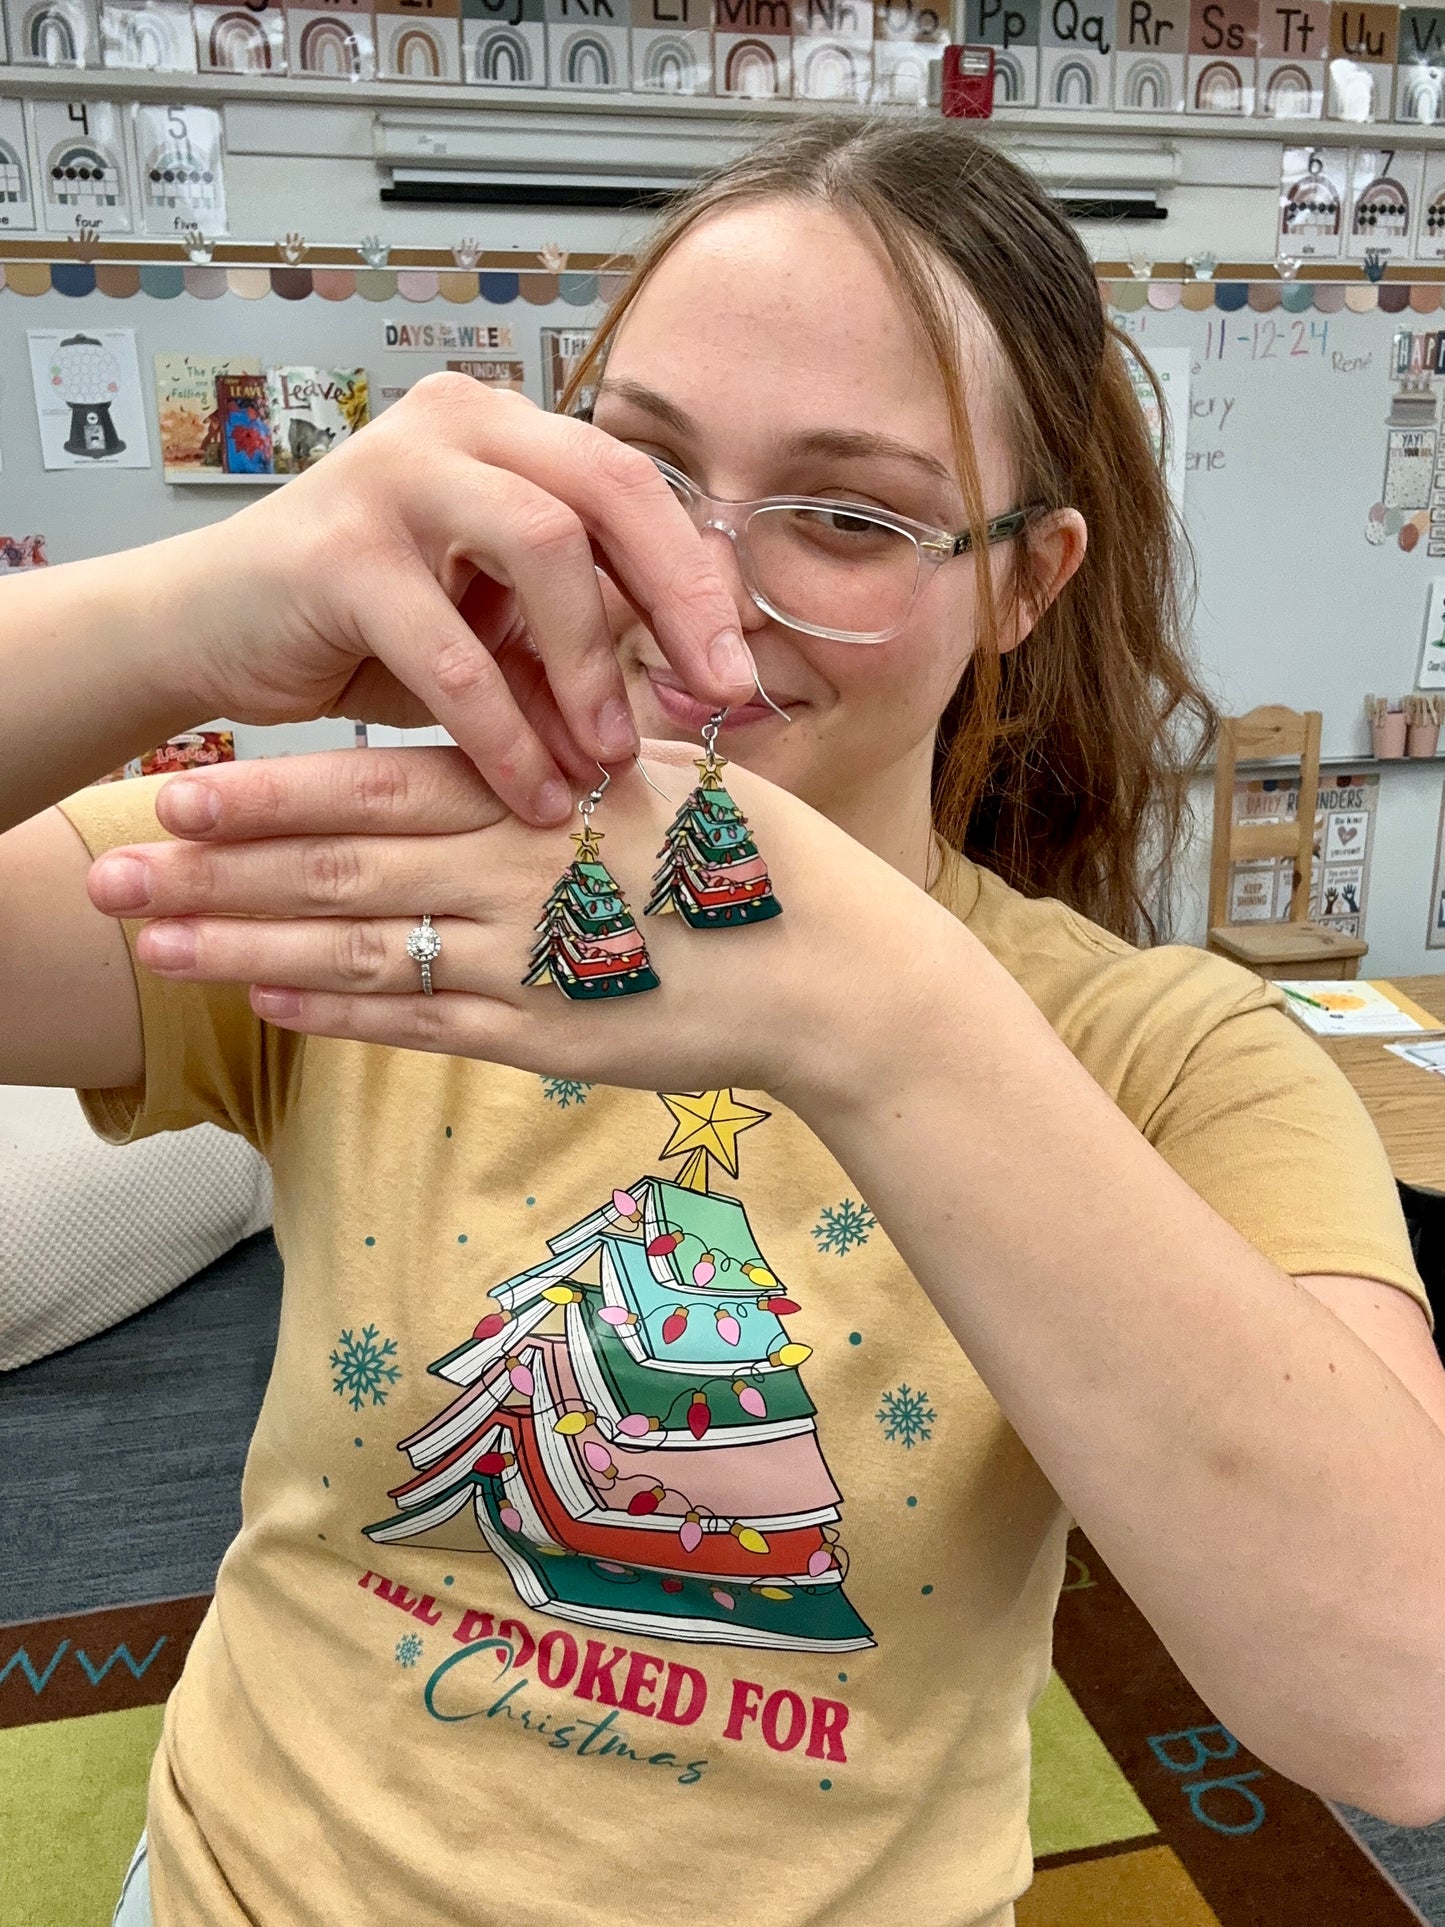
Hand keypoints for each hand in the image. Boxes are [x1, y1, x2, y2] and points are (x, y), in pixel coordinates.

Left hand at [84, 748, 945, 1105]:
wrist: (839, 973)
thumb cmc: (757, 862)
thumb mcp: (661, 773)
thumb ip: (560, 757)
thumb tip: (487, 730)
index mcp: (539, 792)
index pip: (373, 785)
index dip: (264, 795)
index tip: (176, 794)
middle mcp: (514, 869)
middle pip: (334, 868)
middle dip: (213, 874)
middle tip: (109, 875)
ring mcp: (524, 959)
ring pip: (357, 948)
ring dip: (245, 946)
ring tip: (151, 945)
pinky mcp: (543, 1036)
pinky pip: (419, 1022)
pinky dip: (339, 1011)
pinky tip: (268, 1000)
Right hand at [165, 376, 756, 824]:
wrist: (207, 633)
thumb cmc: (362, 631)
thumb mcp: (493, 634)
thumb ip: (579, 648)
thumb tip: (695, 708)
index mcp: (503, 431)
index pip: (633, 485)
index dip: (697, 579)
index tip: (739, 674)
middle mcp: (454, 426)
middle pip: (609, 490)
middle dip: (677, 602)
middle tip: (716, 700)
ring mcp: (391, 473)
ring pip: (543, 550)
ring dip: (591, 669)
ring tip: (608, 760)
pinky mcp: (336, 550)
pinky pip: (454, 652)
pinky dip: (505, 733)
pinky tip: (535, 791)